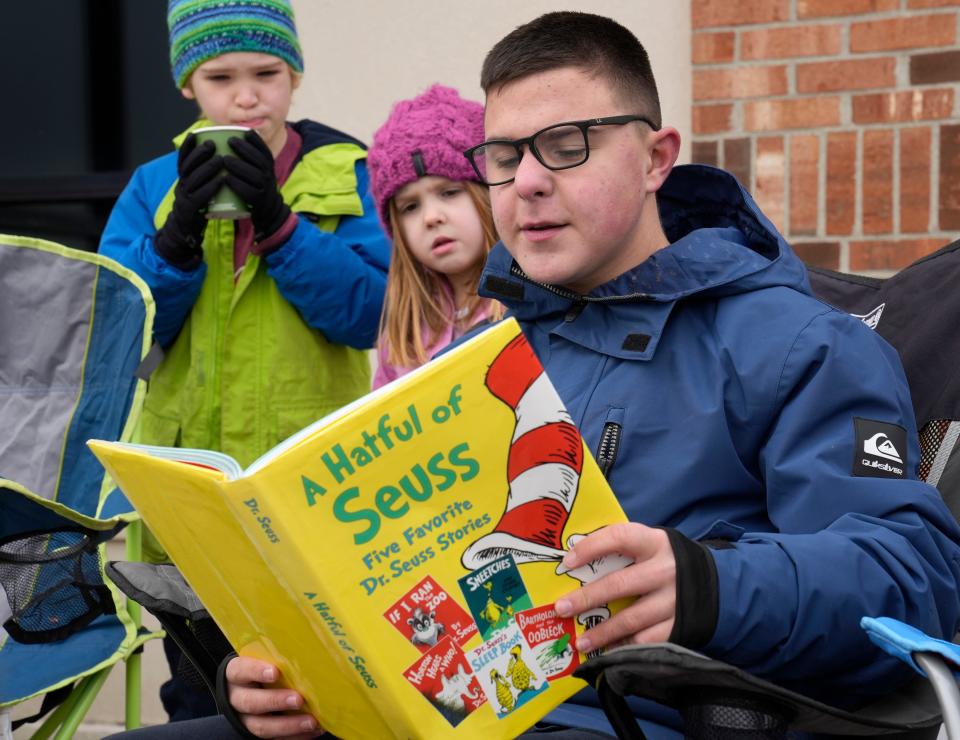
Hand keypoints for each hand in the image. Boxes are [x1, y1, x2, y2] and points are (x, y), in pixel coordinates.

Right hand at [154, 134, 222, 267]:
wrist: (185, 231)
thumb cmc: (196, 206)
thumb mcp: (196, 188)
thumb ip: (201, 175)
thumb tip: (216, 156)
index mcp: (182, 180)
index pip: (181, 160)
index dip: (187, 147)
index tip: (195, 134)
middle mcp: (180, 186)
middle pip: (187, 166)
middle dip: (199, 153)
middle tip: (213, 144)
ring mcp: (184, 199)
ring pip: (193, 180)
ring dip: (207, 168)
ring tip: (220, 159)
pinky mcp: (190, 211)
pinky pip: (200, 197)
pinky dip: (211, 187)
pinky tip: (221, 181)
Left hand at [224, 130, 291, 241]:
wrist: (268, 209)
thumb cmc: (256, 184)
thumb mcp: (259, 167)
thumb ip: (250, 154)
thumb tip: (234, 133)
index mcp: (269, 165)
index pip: (264, 150)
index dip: (255, 141)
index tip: (243, 132)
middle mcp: (269, 175)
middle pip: (259, 160)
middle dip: (245, 149)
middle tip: (230, 141)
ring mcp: (265, 188)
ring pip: (254, 175)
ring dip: (239, 166)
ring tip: (225, 160)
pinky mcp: (258, 201)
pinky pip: (248, 192)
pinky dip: (237, 185)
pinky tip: (227, 179)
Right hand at [226, 656, 322, 738]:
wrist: (249, 687)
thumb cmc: (263, 667)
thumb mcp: (263, 659)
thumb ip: (277, 657)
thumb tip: (309, 652)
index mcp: (237, 674)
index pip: (241, 671)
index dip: (256, 671)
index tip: (275, 672)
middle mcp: (238, 698)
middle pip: (251, 702)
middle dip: (276, 701)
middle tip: (299, 699)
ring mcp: (246, 718)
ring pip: (261, 726)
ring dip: (288, 725)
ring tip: (310, 721)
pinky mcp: (259, 732)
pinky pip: (274, 739)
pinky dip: (295, 736)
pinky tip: (312, 730)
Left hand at [554, 523, 676, 651]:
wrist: (717, 583)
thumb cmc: (667, 562)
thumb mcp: (651, 546)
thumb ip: (623, 550)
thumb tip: (575, 562)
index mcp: (654, 542)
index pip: (619, 537)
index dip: (591, 547)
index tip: (568, 562)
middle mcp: (665, 570)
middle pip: (619, 585)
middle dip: (586, 598)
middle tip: (562, 609)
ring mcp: (674, 600)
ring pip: (630, 619)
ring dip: (601, 632)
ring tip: (580, 640)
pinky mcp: (680, 625)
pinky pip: (646, 640)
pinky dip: (624, 647)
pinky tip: (608, 651)